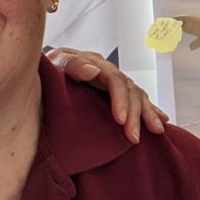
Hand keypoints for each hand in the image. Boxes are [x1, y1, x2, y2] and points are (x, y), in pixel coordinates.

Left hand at [47, 47, 168, 143]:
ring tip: (156, 130)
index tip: (120, 120)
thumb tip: (93, 70)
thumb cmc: (45, 71)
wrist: (39, 75)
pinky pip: (135, 101)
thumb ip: (70, 65)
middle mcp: (106, 71)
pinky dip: (149, 110)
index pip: (114, 79)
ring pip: (137, 95)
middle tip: (133, 137)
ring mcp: (110, 83)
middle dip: (135, 114)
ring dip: (147, 114)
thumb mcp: (53, 64)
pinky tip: (161, 121)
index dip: (120, 99)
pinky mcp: (112, 94)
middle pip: (129, 89)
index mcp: (93, 62)